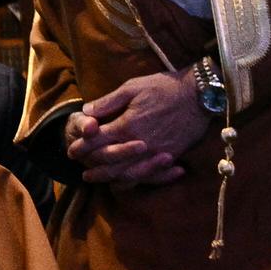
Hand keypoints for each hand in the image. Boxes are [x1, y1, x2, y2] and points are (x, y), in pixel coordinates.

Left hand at [68, 67, 209, 187]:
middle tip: (83, 174)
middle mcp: (140, 144)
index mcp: (126, 125)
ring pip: (130, 173)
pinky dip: (138, 181)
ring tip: (103, 181)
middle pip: (112, 163)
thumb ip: (108, 102)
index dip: (83, 147)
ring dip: (113, 179)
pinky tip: (130, 182)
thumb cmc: (163, 88)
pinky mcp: (172, 156)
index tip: (71, 151)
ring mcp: (156, 153)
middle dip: (95, 169)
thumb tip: (87, 111)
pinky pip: (151, 175)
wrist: (199, 95)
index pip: (98, 141)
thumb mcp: (132, 88)